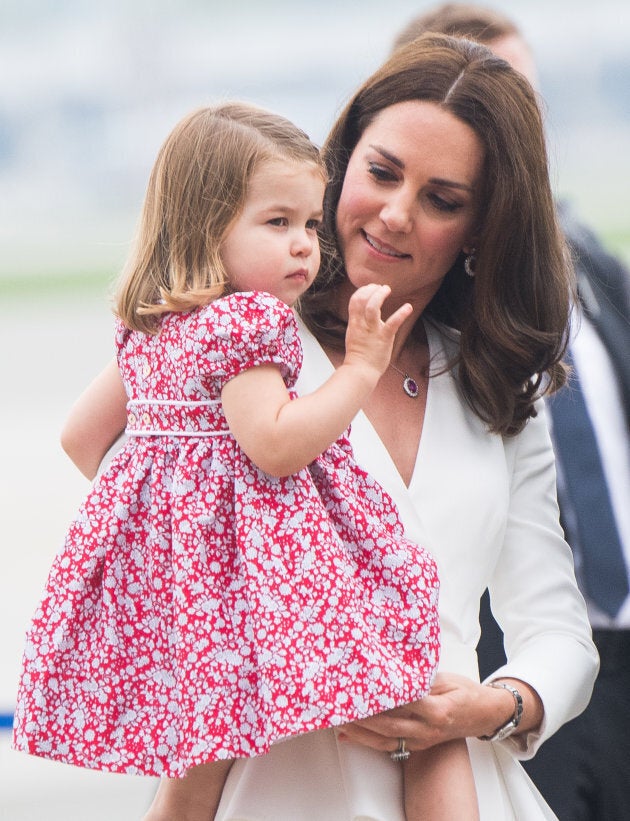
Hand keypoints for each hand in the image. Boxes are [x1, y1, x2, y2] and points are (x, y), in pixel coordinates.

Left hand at [336, 673, 534, 752]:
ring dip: (359, 731)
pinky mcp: (416, 744)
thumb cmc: (466, 692)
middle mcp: (428, 730)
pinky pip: (388, 746)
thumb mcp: (447, 678)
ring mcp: (421, 740)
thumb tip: (395, 668)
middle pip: (389, 725)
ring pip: (385, 740)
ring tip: (337, 719)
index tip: (362, 685)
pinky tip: (348, 736)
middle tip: (341, 704)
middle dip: (362, 716)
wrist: (484, 715)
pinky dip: (366, 742)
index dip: (382, 695)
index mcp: (438, 710)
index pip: (404, 702)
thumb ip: (421, 677)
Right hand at [343, 284, 412, 378]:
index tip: (371, 287)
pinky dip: (401, 313)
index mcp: (354, 323)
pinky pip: (392, 323)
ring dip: (380, 295)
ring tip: (387, 289)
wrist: (360, 371)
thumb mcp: (354, 334)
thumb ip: (359, 323)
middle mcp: (362, 324)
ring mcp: (372, 330)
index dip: (363, 290)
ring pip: (372, 307)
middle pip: (362, 299)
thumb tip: (363, 314)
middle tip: (381, 288)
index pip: (355, 300)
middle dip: (371, 289)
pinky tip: (408, 307)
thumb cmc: (359, 355)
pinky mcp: (384, 338)